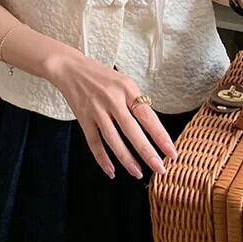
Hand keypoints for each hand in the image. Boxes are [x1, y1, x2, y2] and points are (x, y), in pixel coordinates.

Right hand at [44, 52, 178, 179]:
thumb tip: (151, 126)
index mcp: (127, 89)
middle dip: (147, 152)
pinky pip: (94, 142)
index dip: (161, 136)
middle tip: (160, 169)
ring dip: (126, 159)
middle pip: (132, 131)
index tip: (171, 152)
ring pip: (113, 140)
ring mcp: (96, 110)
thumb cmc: (101, 75)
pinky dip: (102, 158)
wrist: (70, 68)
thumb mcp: (123, 81)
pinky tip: (111, 170)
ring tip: (138, 173)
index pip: (148, 116)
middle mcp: (112, 100)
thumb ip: (135, 101)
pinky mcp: (83, 118)